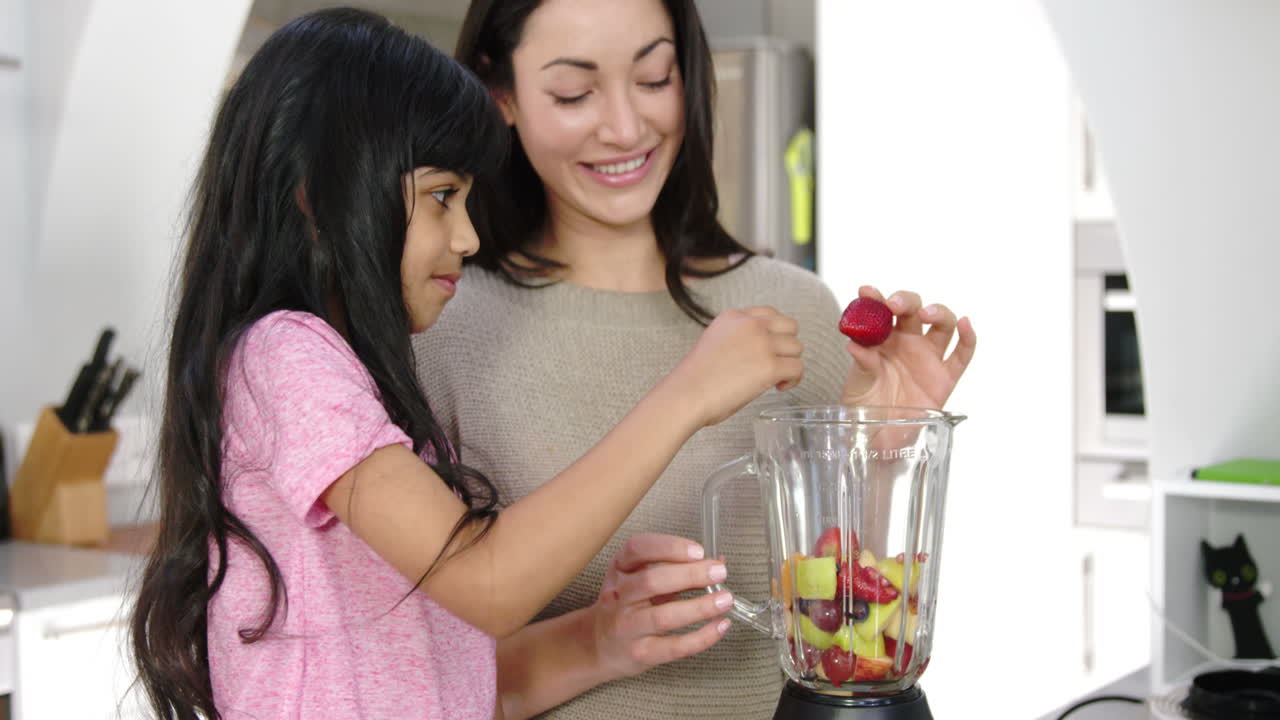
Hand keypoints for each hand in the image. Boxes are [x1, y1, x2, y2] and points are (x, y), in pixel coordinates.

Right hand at [588, 534, 733, 678]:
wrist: (599, 645)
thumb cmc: (627, 605)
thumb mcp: (641, 578)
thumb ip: (676, 568)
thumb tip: (718, 562)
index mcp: (620, 569)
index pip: (638, 549)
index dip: (669, 547)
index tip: (698, 551)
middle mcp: (619, 595)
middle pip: (651, 581)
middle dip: (690, 575)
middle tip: (718, 572)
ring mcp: (628, 626)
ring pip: (663, 616)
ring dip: (699, 607)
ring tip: (725, 599)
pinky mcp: (640, 653)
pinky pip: (674, 647)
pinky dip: (702, 637)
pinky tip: (720, 626)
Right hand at [667, 306, 803, 426]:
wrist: (686, 394)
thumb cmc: (695, 378)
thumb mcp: (714, 342)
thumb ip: (737, 338)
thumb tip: (758, 351)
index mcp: (734, 317)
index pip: (769, 313)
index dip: (775, 333)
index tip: (769, 348)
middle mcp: (751, 325)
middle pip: (790, 326)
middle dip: (786, 345)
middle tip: (776, 363)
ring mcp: (762, 344)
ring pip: (797, 347)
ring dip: (790, 363)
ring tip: (777, 378)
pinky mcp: (770, 366)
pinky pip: (798, 368)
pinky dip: (793, 380)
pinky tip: (779, 387)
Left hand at [840, 287, 975, 408]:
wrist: (879, 436)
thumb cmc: (864, 405)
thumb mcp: (858, 384)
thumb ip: (862, 363)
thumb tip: (854, 344)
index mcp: (882, 340)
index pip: (881, 312)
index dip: (875, 299)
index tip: (866, 291)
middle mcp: (908, 342)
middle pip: (913, 310)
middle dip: (905, 301)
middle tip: (894, 305)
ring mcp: (928, 358)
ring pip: (942, 325)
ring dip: (938, 312)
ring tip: (926, 313)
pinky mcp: (945, 377)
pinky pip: (962, 354)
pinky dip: (968, 337)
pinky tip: (965, 323)